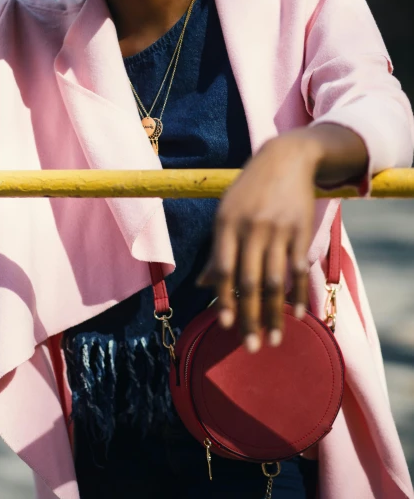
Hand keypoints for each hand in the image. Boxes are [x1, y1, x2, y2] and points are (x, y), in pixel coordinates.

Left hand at [197, 131, 321, 351]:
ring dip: (275, 313)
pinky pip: (299, 268)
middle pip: (250, 280)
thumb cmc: (249, 191)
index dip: (224, 299)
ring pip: (276, 280)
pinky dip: (298, 293)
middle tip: (252, 346)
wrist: (285, 158)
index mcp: (227, 224)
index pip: (224, 270)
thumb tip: (203, 284)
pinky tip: (297, 314)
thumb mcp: (227, 213)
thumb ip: (218, 251)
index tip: (224, 326)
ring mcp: (279, 229)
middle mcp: (252, 227)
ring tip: (274, 339)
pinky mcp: (301, 229)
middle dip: (249, 317)